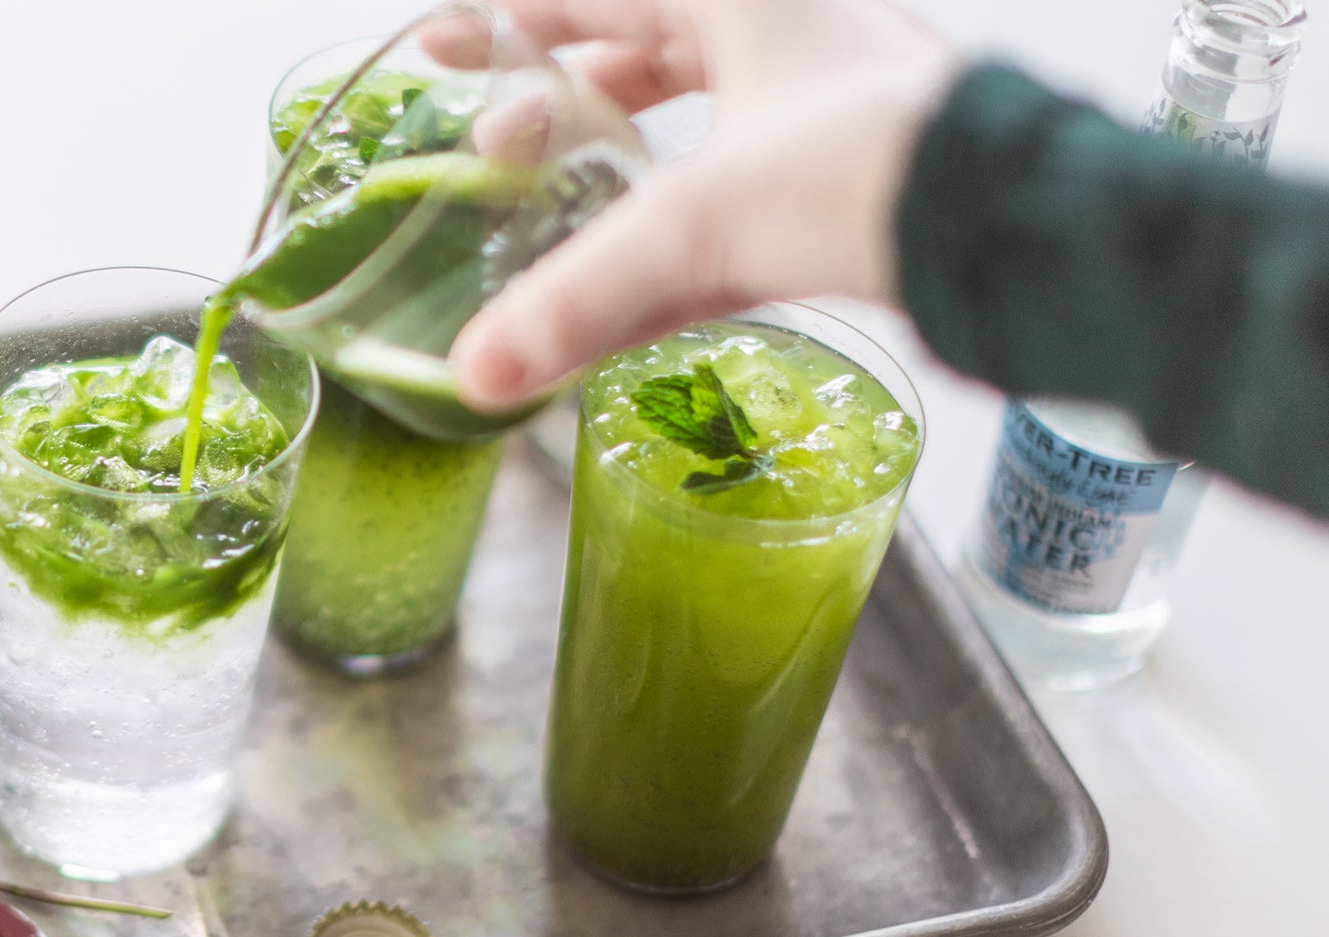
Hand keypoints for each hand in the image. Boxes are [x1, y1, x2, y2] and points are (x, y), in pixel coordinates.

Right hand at [431, 0, 960, 409]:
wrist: (1017, 231)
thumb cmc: (877, 167)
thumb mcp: (698, 222)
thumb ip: (578, 296)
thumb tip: (479, 372)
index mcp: (738, 0)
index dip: (508, 20)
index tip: (446, 46)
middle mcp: (780, 42)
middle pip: (640, 54)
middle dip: (559, 101)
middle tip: (492, 145)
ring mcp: (815, 117)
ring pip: (687, 134)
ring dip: (613, 175)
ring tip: (546, 215)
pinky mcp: (839, 191)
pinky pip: (725, 209)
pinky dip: (666, 246)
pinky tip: (619, 298)